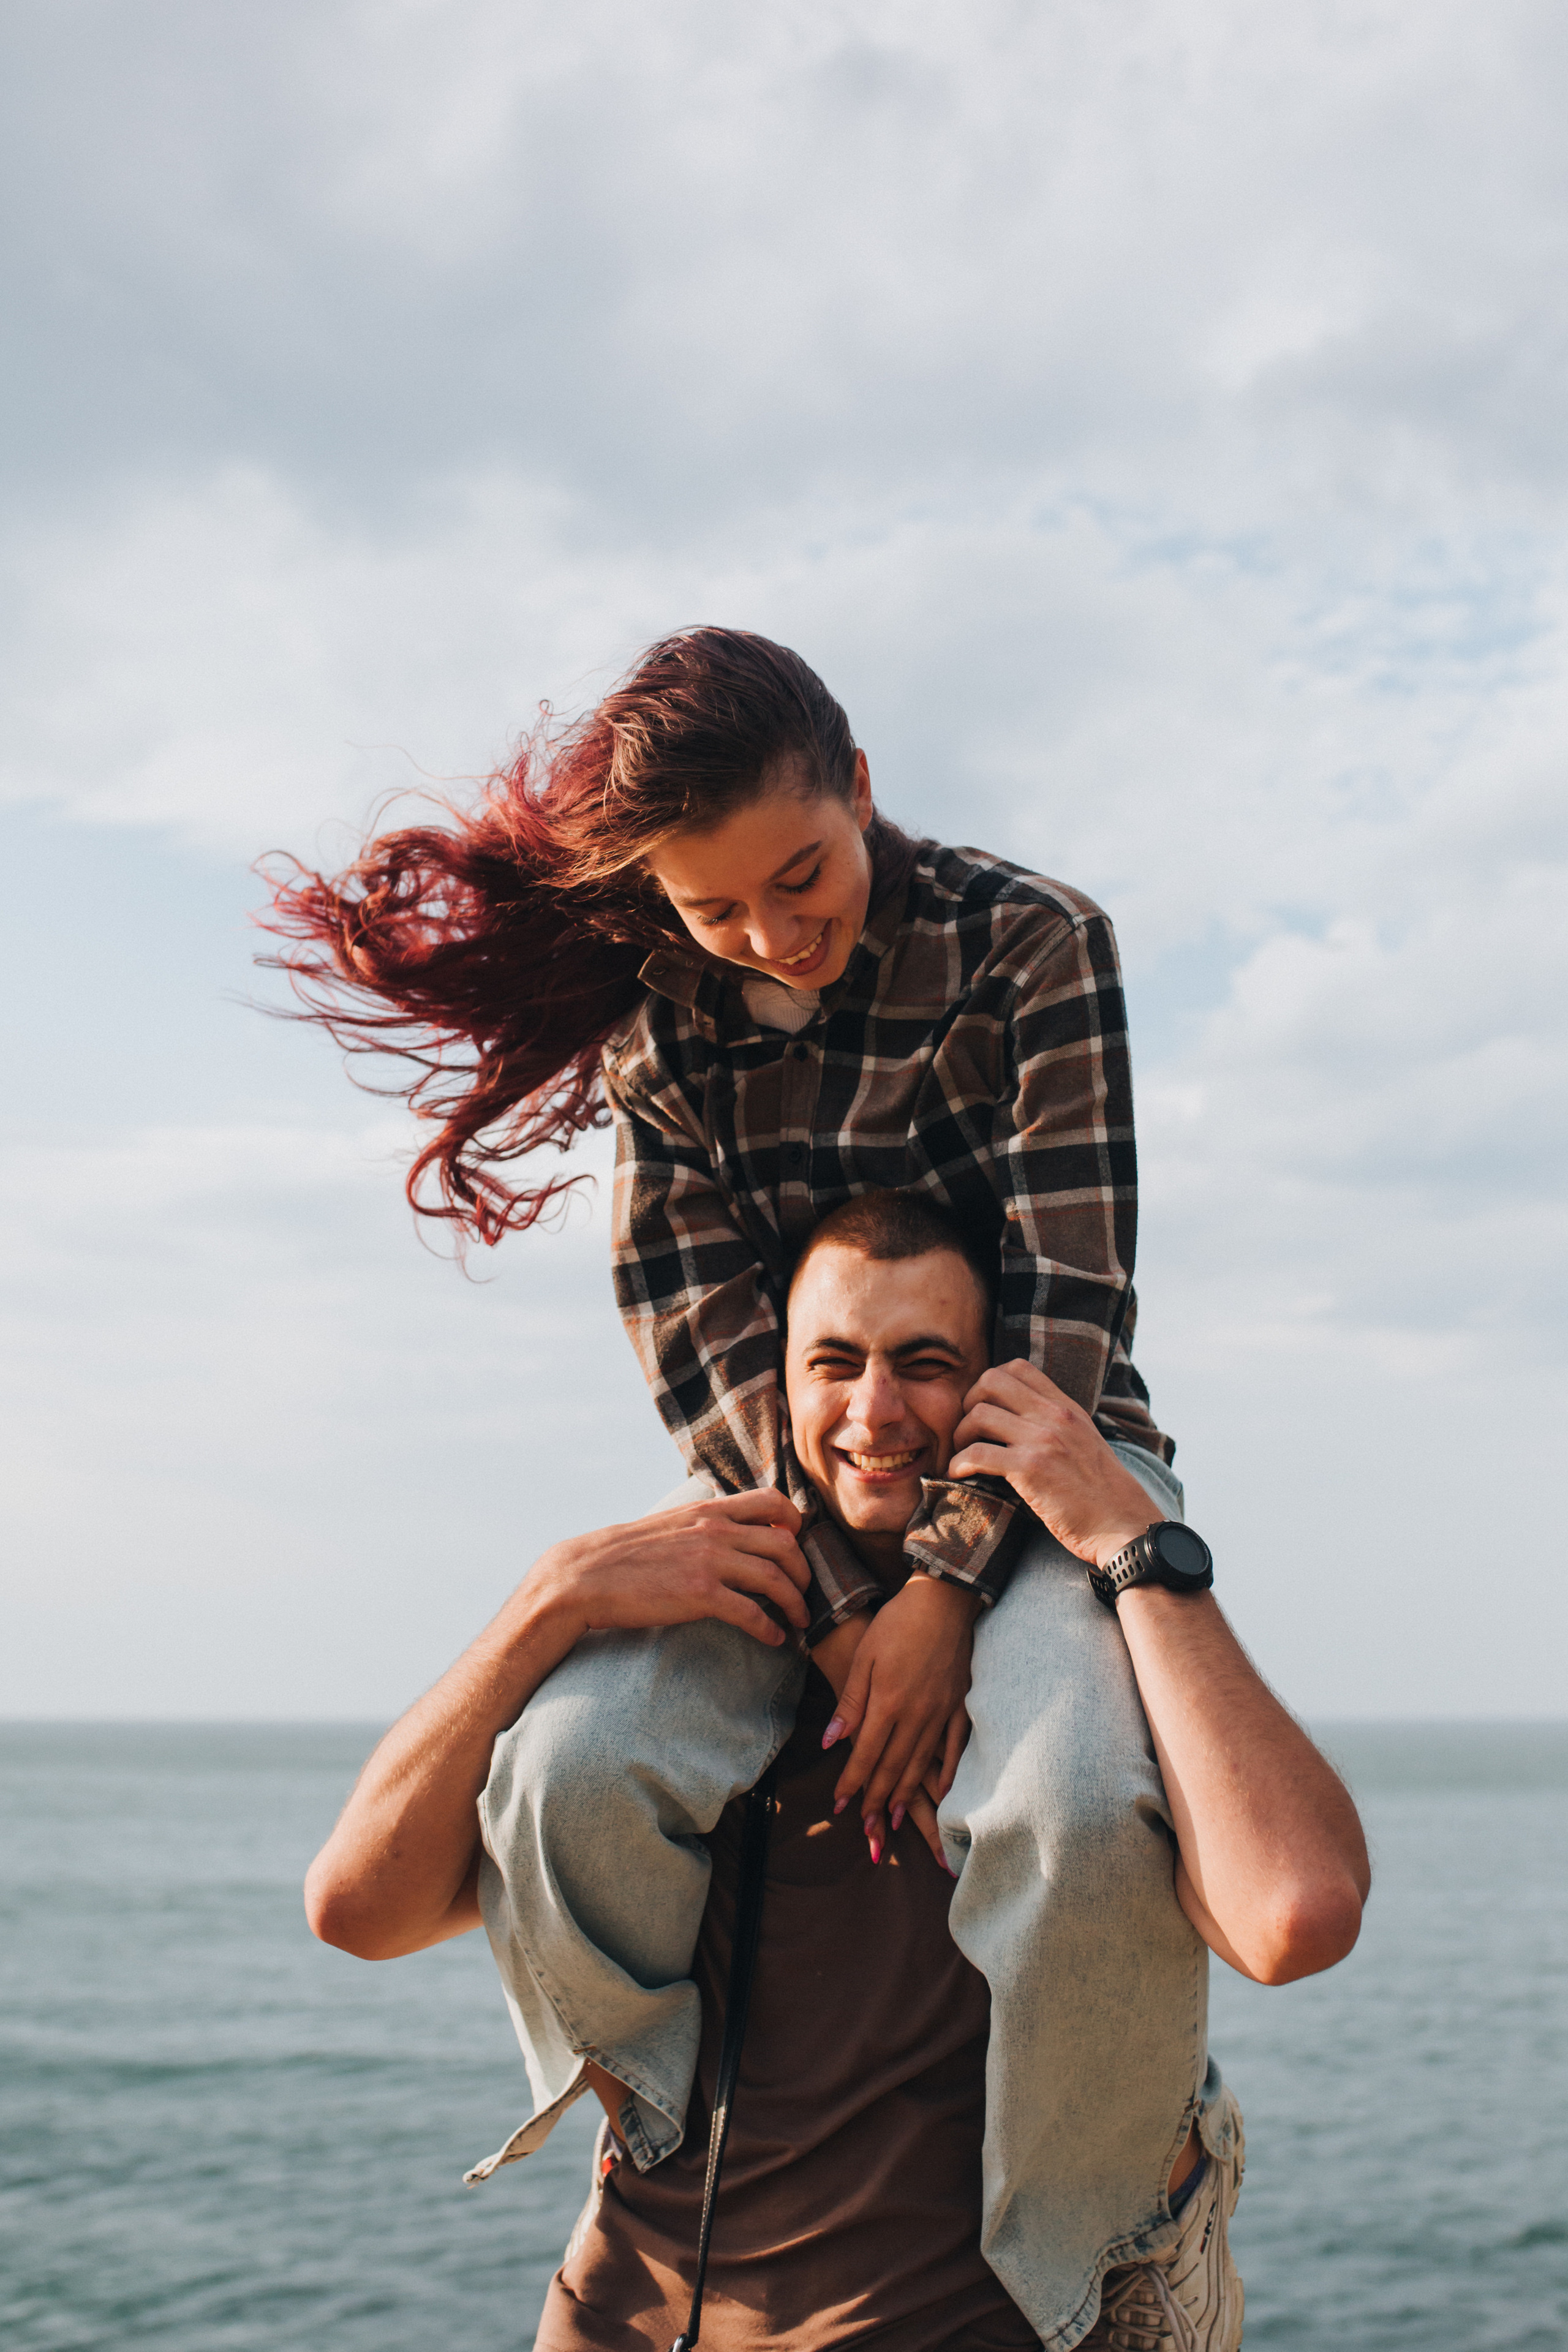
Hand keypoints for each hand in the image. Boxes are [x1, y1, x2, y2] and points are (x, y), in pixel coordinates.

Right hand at [534, 1489, 809, 1646]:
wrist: (585, 1576)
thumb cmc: (625, 1555)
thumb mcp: (671, 1525)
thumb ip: (705, 1525)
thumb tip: (732, 1535)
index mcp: (709, 1510)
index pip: (772, 1500)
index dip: (795, 1522)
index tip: (798, 1544)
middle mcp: (715, 1530)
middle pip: (785, 1544)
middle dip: (803, 1572)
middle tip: (804, 1593)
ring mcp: (709, 1561)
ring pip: (776, 1578)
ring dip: (795, 1603)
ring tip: (798, 1621)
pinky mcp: (700, 1594)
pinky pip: (752, 1613)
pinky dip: (770, 1628)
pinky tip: (774, 1639)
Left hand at [816, 1576, 975, 1863]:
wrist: (944, 1599)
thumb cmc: (898, 1622)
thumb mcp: (865, 1656)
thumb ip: (850, 1702)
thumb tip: (831, 1741)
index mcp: (888, 1702)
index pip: (865, 1754)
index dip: (852, 1782)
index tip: (840, 1803)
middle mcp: (916, 1714)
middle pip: (893, 1767)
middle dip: (877, 1798)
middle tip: (866, 1825)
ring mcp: (942, 1711)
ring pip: (922, 1764)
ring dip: (907, 1794)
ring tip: (896, 1818)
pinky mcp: (960, 1704)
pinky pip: (954, 1747)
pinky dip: (946, 1772)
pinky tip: (941, 1790)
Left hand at [948, 1361, 1155, 1569]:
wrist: (1124, 1527)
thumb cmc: (1103, 1496)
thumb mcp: (1086, 1445)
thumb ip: (1057, 1426)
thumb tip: (1021, 1422)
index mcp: (1067, 1408)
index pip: (1018, 1367)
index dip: (990, 1384)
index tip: (984, 1410)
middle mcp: (1055, 1416)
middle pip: (991, 1380)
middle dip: (968, 1403)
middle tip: (967, 1431)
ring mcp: (1043, 1440)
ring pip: (978, 1414)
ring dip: (960, 1436)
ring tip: (962, 1456)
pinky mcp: (1031, 1469)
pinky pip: (977, 1454)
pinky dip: (958, 1463)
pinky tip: (958, 1475)